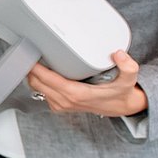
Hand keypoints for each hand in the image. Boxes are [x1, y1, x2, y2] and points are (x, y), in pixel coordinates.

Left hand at [27, 50, 147, 116]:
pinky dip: (39, 81)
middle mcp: (65, 101)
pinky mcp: (60, 105)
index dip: (35, 67)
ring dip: (33, 74)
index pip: (47, 79)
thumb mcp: (129, 79)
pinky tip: (42, 70)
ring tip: (33, 58)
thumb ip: (128, 67)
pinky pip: (42, 92)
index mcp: (76, 94)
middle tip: (28, 50)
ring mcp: (61, 105)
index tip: (29, 53)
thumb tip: (119, 54)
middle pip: (36, 83)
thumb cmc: (120, 92)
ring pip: (36, 88)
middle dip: (29, 68)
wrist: (121, 107)